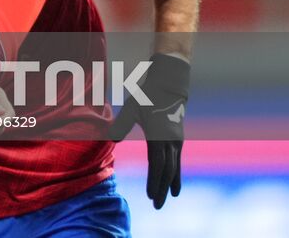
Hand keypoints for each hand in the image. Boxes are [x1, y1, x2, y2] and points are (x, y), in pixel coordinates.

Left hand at [109, 53, 189, 208]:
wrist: (169, 83)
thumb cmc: (148, 95)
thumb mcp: (133, 107)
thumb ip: (121, 124)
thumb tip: (110, 140)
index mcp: (160, 136)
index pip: (157, 164)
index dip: (154, 181)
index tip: (150, 196)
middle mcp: (171, 141)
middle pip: (167, 170)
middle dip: (162, 188)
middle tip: (157, 205)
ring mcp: (176, 140)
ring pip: (174, 167)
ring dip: (170, 183)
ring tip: (169, 197)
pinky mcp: (177, 138)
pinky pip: (176, 160)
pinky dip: (175, 173)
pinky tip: (174, 182)